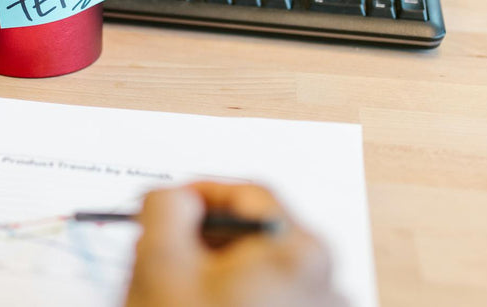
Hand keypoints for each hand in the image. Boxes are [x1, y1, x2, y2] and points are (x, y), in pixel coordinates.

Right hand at [125, 182, 346, 306]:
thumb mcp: (158, 264)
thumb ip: (165, 208)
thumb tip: (176, 198)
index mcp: (298, 250)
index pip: (250, 193)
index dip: (200, 191)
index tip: (167, 204)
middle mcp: (327, 283)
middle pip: (260, 236)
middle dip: (208, 239)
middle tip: (165, 252)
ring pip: (264, 275)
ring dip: (219, 275)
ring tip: (179, 299)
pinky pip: (274, 305)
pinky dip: (239, 304)